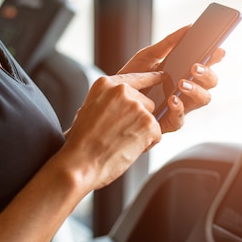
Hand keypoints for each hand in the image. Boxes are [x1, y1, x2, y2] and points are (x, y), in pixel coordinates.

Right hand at [62, 72, 163, 190]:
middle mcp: (122, 90)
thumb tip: (127, 99)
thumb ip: (109, 99)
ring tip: (120, 142)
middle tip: (118, 135)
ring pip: (152, 118)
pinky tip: (127, 149)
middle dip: (139, 119)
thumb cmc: (82, 142)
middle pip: (147, 102)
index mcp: (105, 84)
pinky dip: (147, 144)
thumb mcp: (89, 109)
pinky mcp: (148, 122)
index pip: (136, 77)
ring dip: (142, 132)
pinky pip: (157, 134)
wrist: (79, 164)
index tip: (163, 77)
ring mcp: (136, 105)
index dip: (150, 79)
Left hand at [118, 26, 225, 132]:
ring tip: (182, 82)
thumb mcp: (149, 56)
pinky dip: (179, 108)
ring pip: (203, 100)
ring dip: (196, 90)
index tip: (218, 50)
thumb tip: (190, 27)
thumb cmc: (133, 76)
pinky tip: (172, 99)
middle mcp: (188, 90)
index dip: (216, 57)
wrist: (113, 98)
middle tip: (195, 67)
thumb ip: (169, 43)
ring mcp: (182, 106)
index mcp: (186, 72)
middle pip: (211, 82)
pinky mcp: (169, 122)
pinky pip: (181, 118)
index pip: (207, 64)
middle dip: (207, 74)